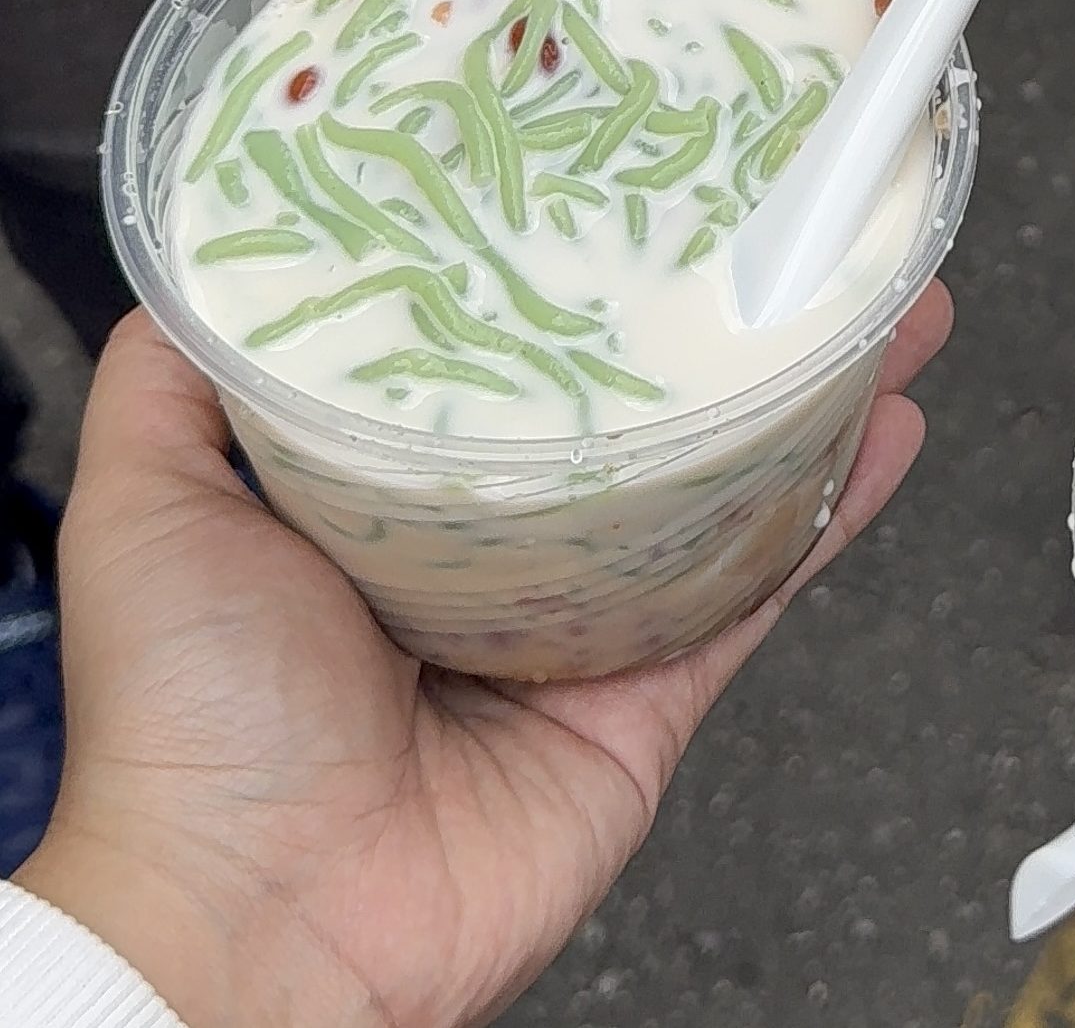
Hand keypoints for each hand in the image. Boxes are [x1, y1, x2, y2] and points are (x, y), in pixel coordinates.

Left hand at [15, 288, 952, 1027]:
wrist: (266, 924)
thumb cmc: (191, 718)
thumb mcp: (148, 504)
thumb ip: (174, 383)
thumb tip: (210, 263)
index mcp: (400, 493)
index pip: (512, 356)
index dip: (585, 273)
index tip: (640, 188)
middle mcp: (506, 547)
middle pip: (643, 408)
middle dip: (726, 320)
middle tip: (801, 234)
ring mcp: (591, 621)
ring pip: (726, 480)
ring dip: (810, 393)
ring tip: (879, 305)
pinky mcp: (654, 698)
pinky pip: (762, 587)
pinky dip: (834, 509)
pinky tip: (888, 430)